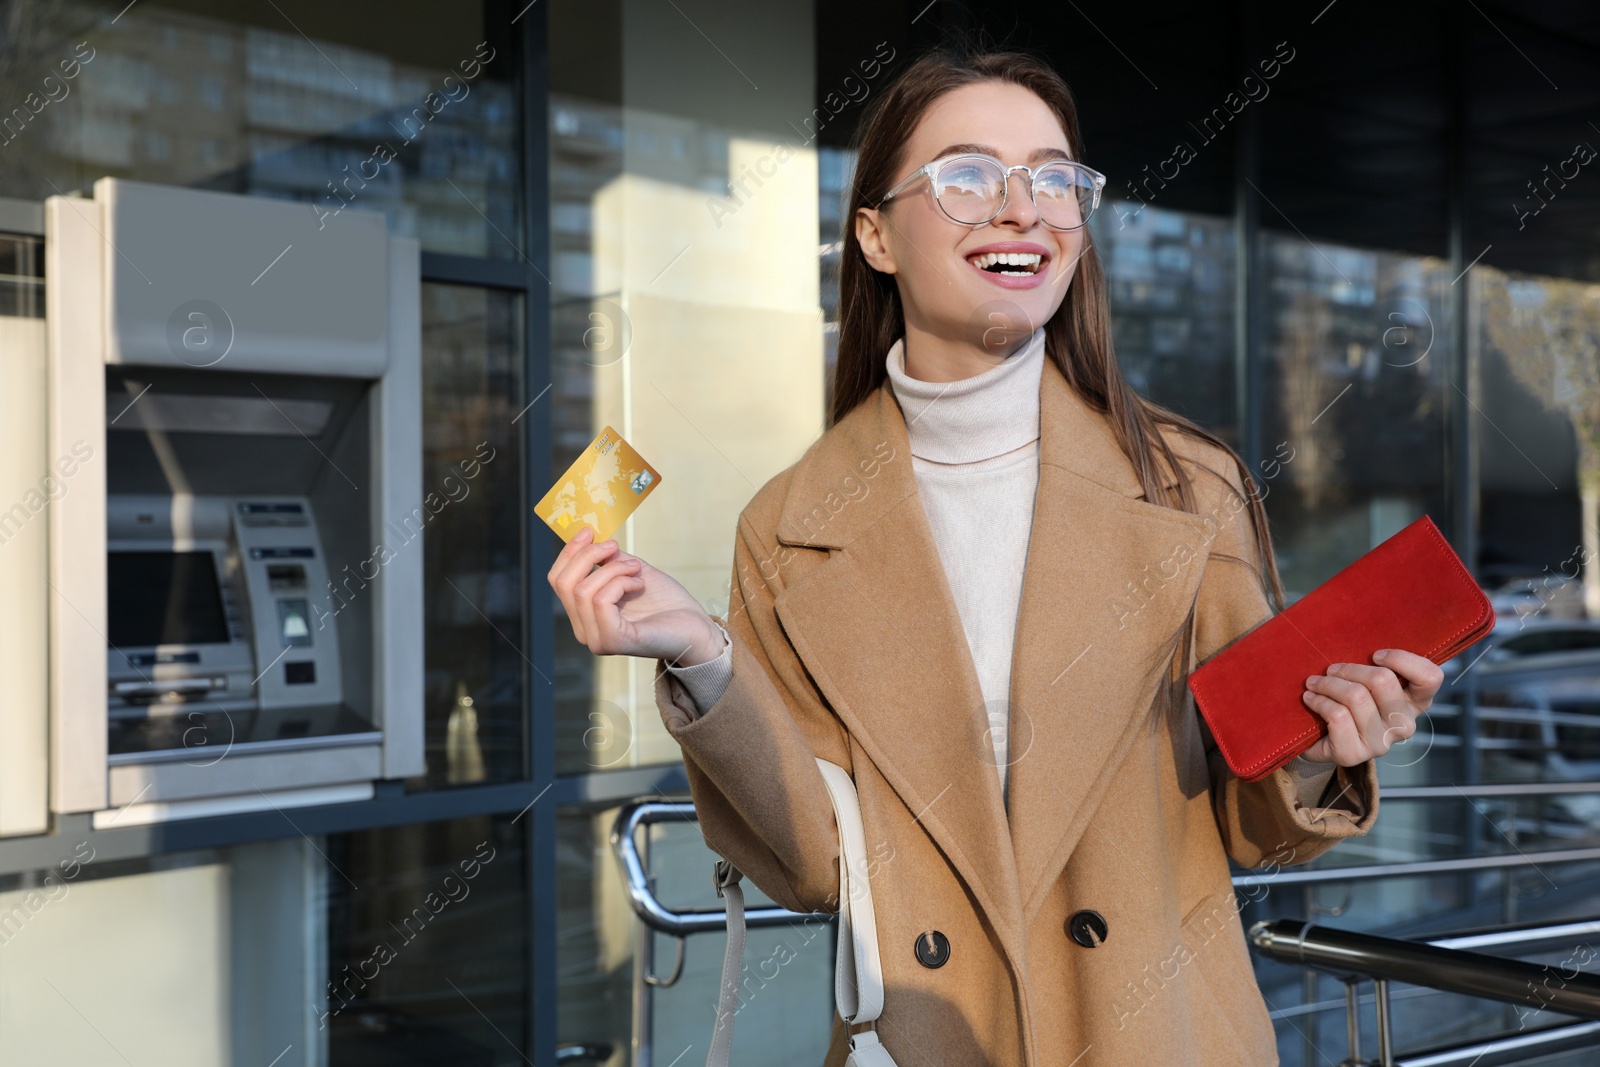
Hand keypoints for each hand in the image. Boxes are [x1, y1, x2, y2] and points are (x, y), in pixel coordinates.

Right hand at [547, 526, 724, 665]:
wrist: (695, 626)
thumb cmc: (665, 601)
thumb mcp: (630, 571)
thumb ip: (606, 559)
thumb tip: (587, 537)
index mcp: (584, 615)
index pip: (557, 580)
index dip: (569, 552)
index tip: (588, 531)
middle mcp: (584, 631)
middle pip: (564, 584)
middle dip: (588, 555)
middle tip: (616, 547)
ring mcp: (597, 639)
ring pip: (583, 591)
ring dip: (613, 569)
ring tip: (636, 571)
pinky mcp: (613, 641)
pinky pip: (601, 601)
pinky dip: (620, 583)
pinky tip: (638, 584)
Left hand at [1299, 649, 1443, 765]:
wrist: (1318, 737)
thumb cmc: (1346, 698)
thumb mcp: (1366, 677)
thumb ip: (1375, 662)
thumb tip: (1360, 633)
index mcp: (1416, 702)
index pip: (1431, 677)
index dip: (1401, 659)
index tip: (1374, 654)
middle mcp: (1404, 724)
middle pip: (1382, 680)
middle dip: (1349, 669)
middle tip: (1331, 670)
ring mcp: (1381, 743)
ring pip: (1356, 697)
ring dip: (1328, 684)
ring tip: (1315, 683)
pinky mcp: (1354, 754)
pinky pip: (1337, 715)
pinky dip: (1318, 701)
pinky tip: (1311, 698)